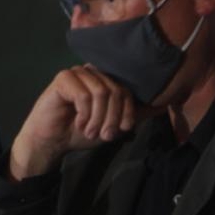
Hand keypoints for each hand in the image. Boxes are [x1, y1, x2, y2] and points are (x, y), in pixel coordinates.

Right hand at [8, 65, 140, 179]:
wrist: (51, 142)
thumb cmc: (78, 132)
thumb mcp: (112, 125)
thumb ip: (134, 115)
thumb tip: (164, 106)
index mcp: (104, 81)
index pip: (126, 91)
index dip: (127, 112)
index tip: (121, 131)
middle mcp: (92, 73)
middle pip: (115, 91)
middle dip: (112, 118)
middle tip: (103, 135)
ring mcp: (77, 73)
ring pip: (102, 92)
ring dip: (98, 118)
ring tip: (90, 131)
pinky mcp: (63, 79)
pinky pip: (84, 95)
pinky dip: (85, 114)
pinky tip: (78, 123)